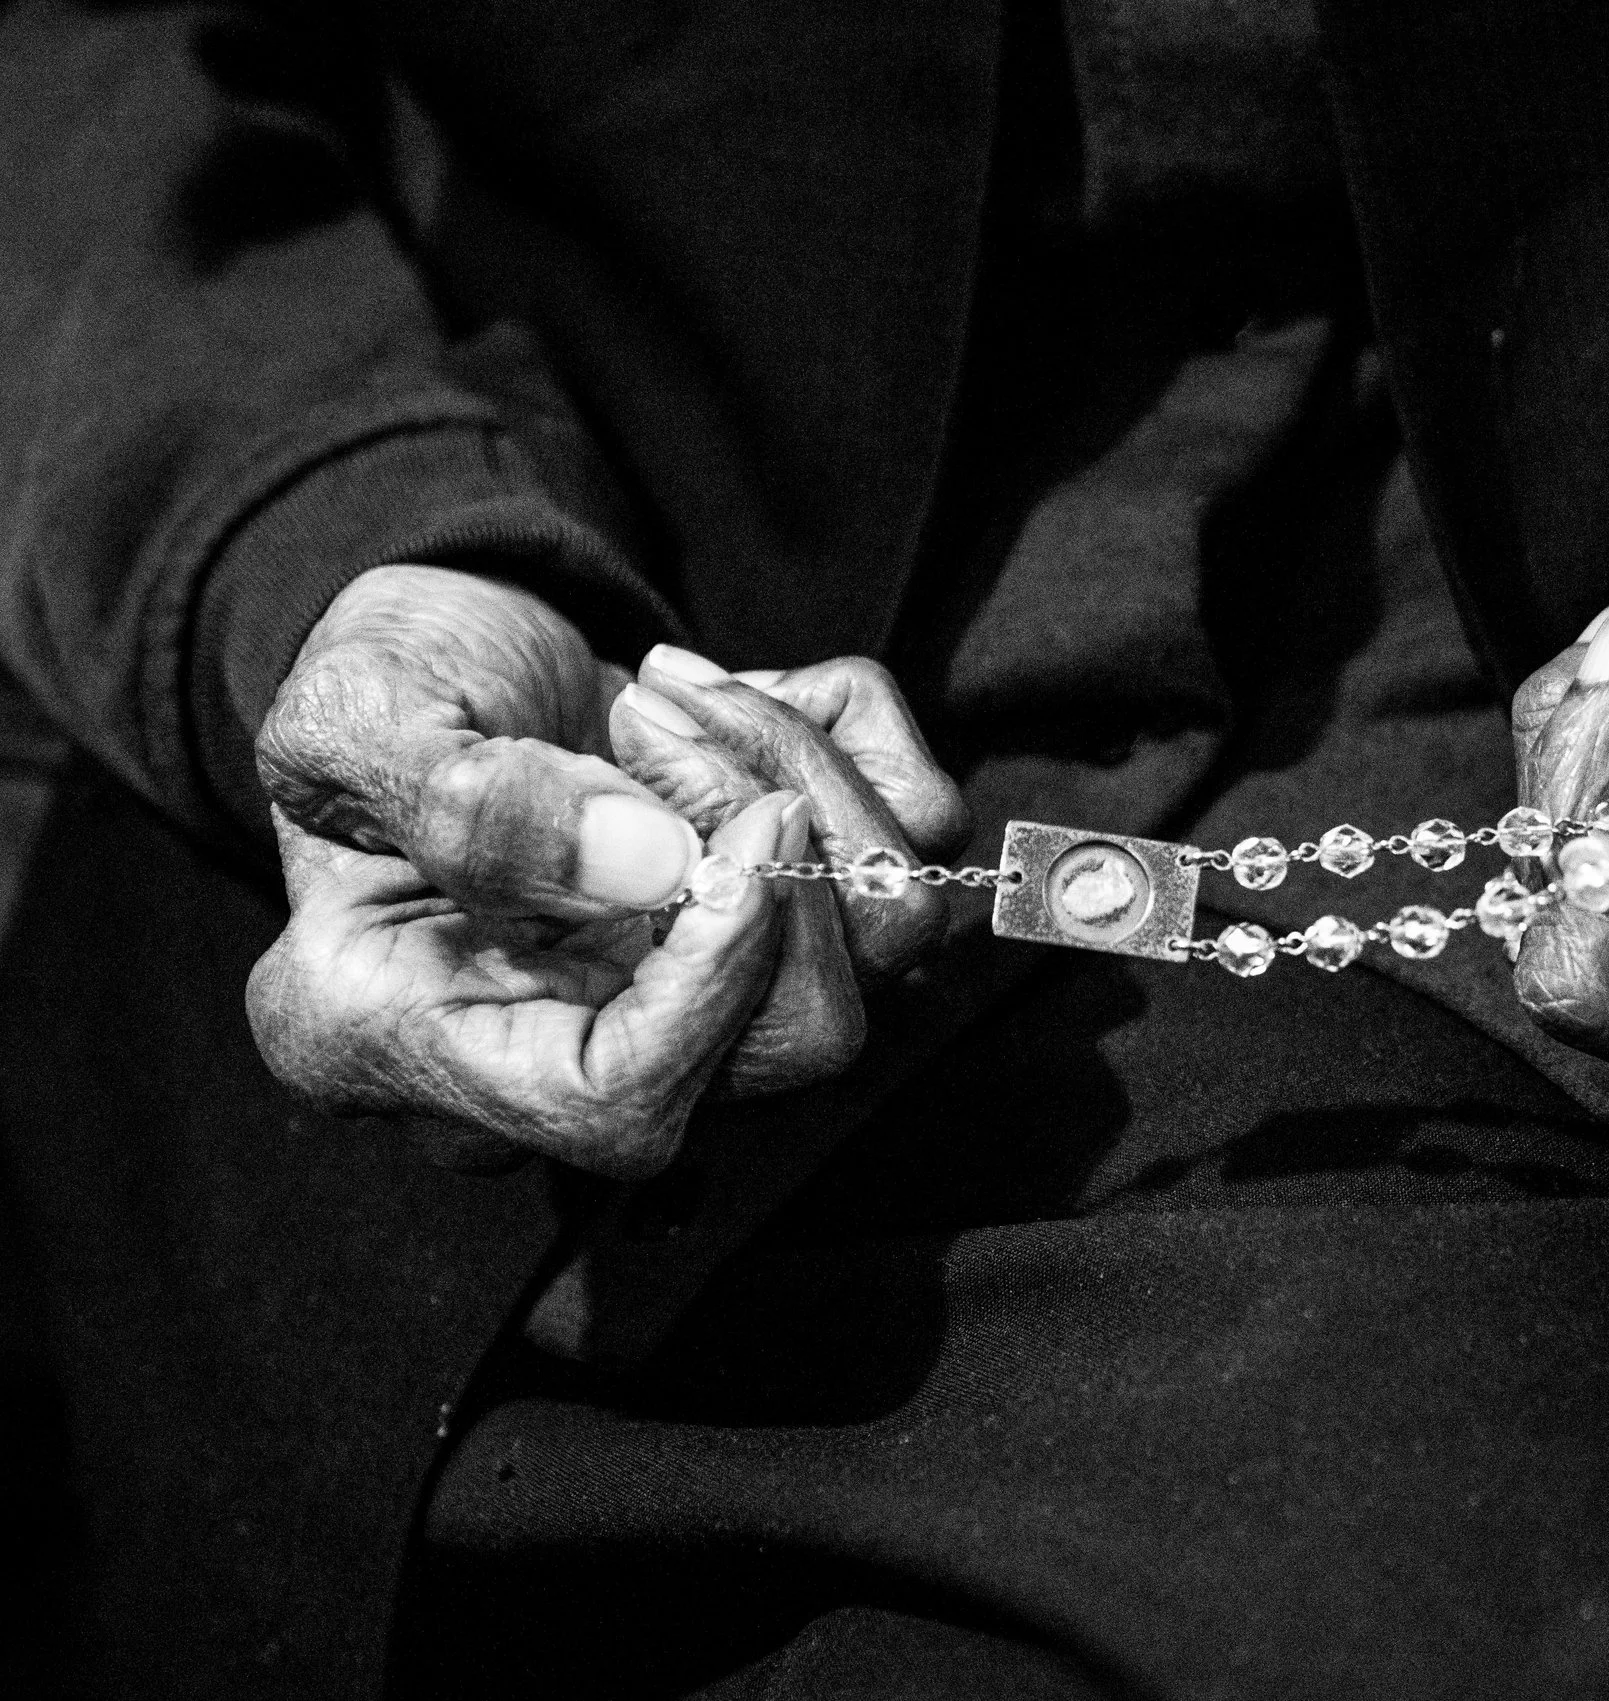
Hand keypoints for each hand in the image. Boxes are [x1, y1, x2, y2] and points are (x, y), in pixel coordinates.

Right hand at [248, 566, 962, 1175]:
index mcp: (425, 1044)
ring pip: (886, 942)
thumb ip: (471, 802)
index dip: (709, 986)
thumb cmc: (381, 695)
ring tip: (664, 693)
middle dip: (772, 855)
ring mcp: (721, 991)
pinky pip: (918, 838)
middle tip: (649, 720)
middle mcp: (590, 1052)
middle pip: (801, 1038)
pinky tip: (723, 694)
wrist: (454, 646)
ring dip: (805, 779)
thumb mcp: (356, 718)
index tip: (732, 833)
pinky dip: (847, 736)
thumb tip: (652, 864)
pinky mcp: (808, 906)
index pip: (623, 1107)